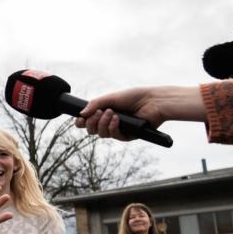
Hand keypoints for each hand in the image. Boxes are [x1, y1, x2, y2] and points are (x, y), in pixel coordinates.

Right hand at [74, 85, 205, 140]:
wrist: (153, 101)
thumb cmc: (134, 97)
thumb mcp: (110, 98)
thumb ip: (94, 104)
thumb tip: (81, 114)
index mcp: (105, 113)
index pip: (88, 121)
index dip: (82, 122)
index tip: (80, 120)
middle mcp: (110, 122)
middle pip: (92, 130)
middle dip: (92, 122)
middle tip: (98, 113)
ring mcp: (119, 130)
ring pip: (102, 134)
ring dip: (103, 123)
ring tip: (112, 113)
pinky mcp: (128, 135)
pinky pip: (115, 136)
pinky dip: (113, 127)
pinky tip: (117, 119)